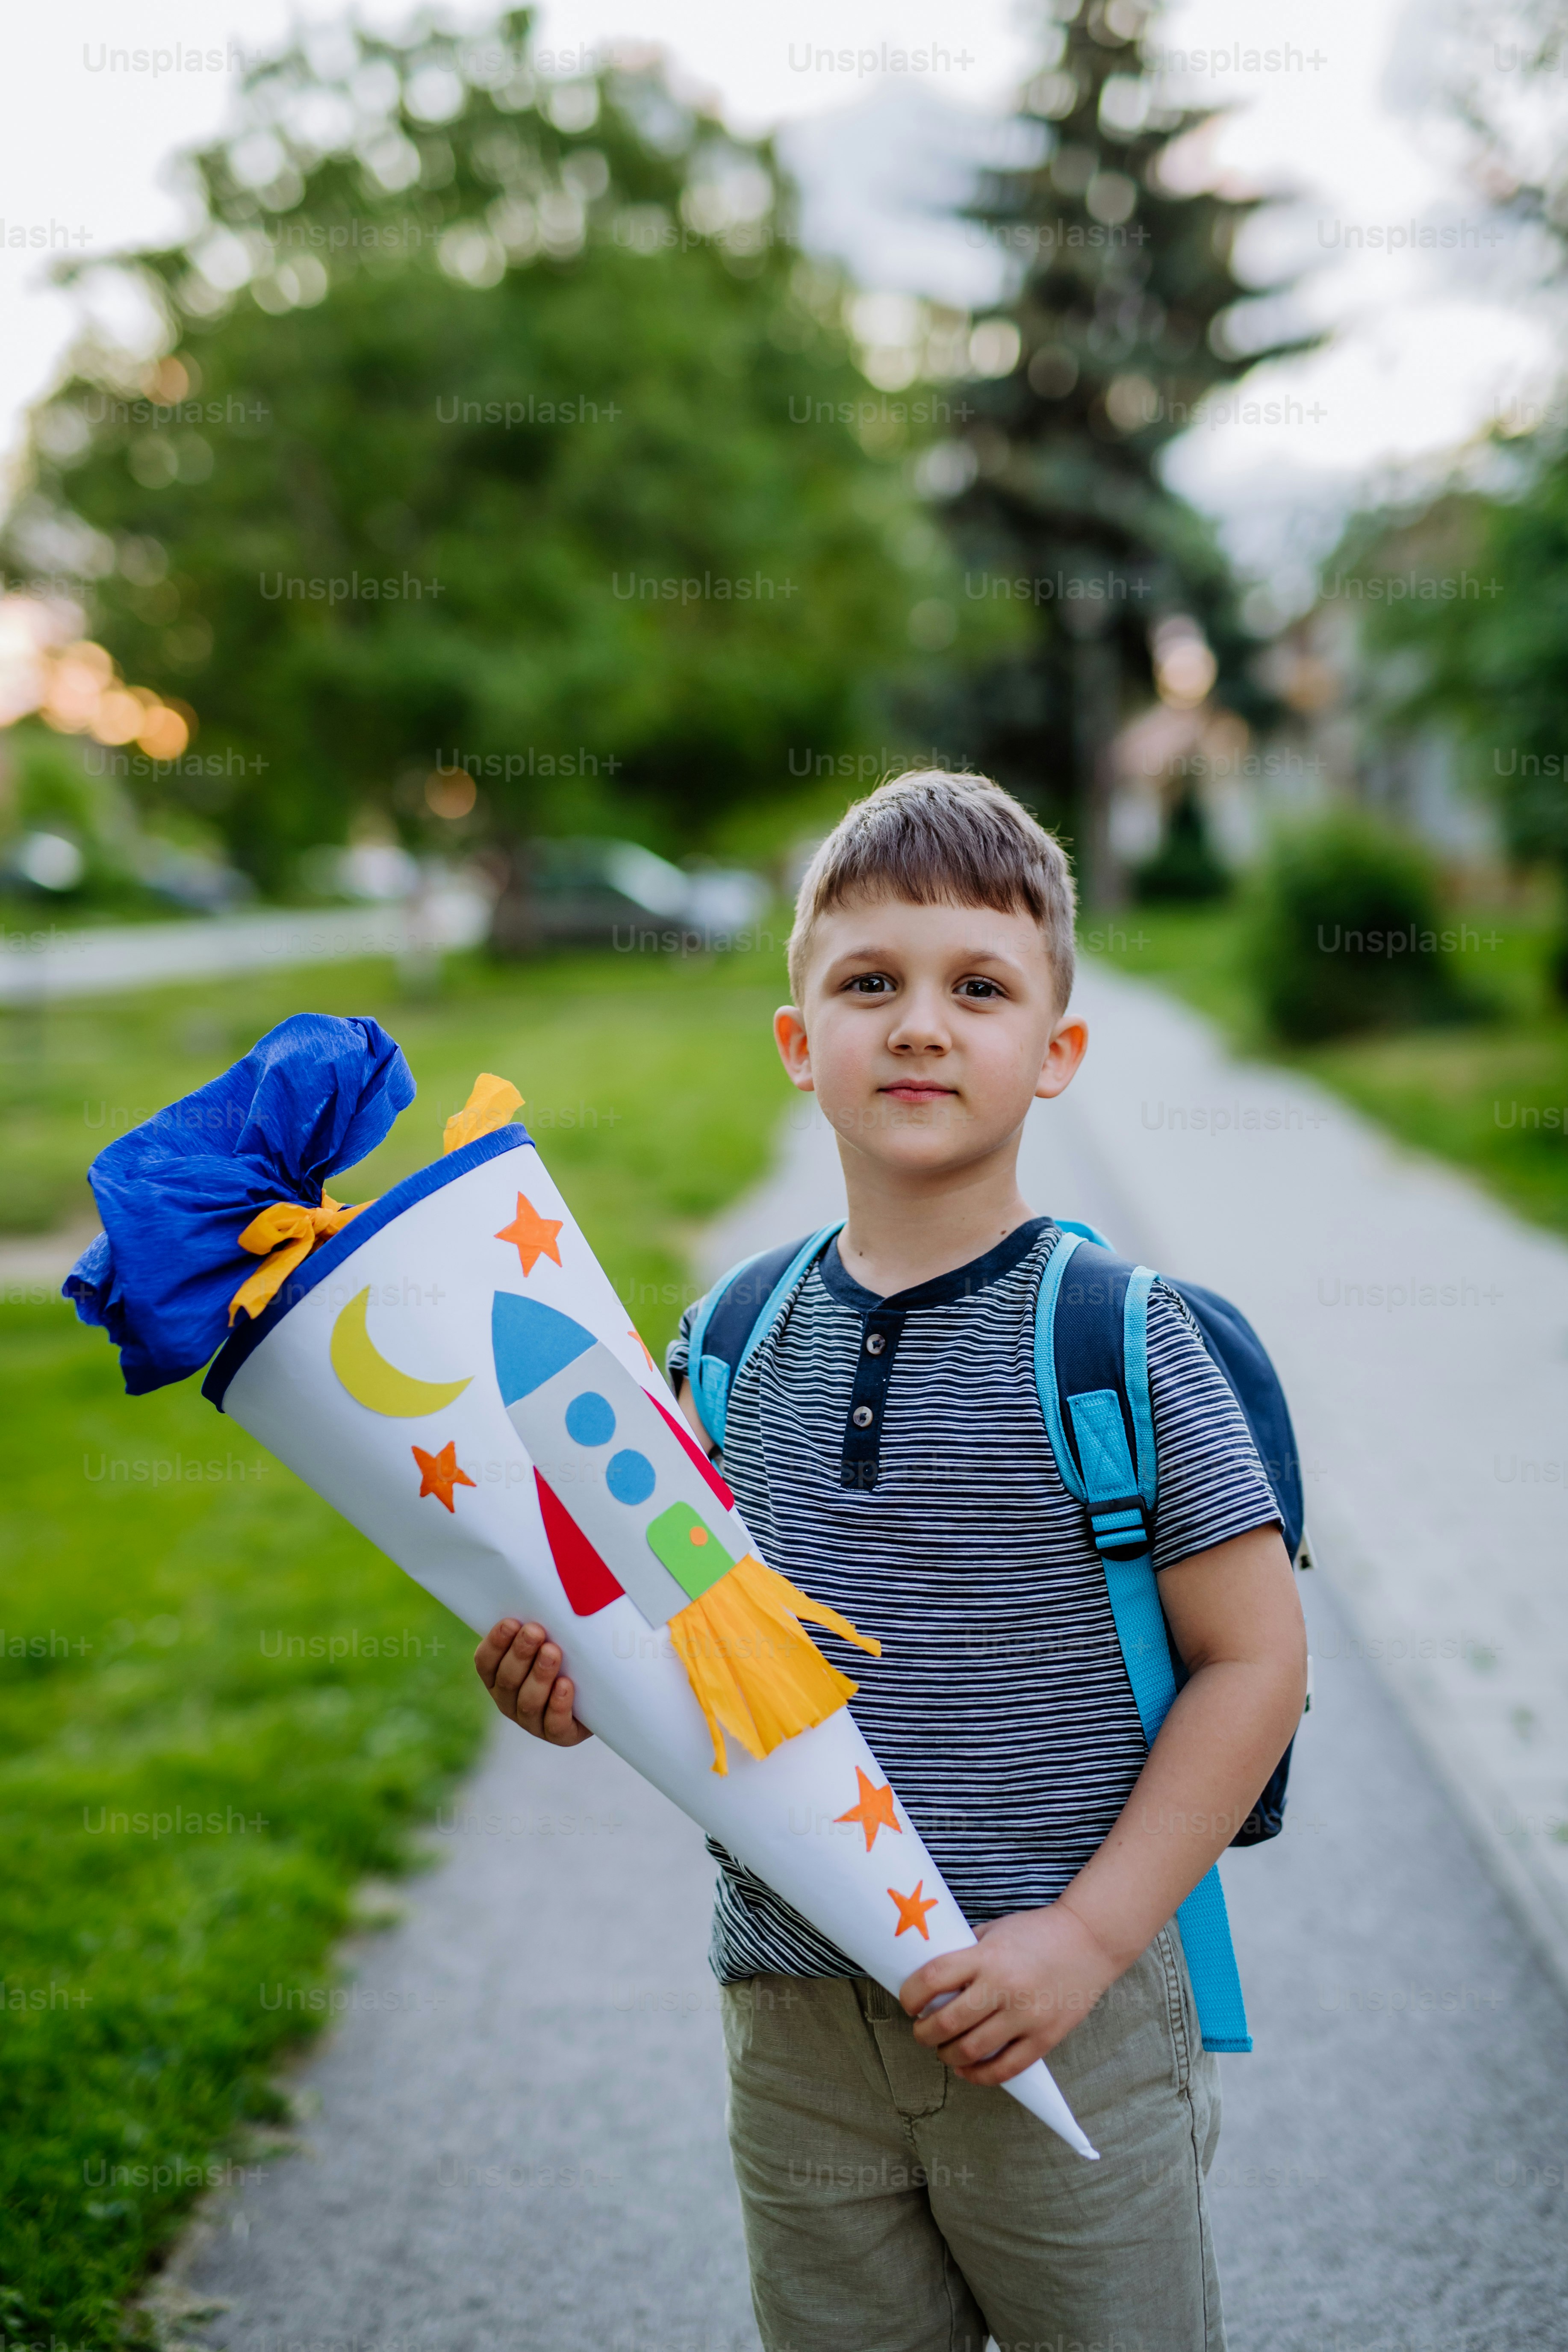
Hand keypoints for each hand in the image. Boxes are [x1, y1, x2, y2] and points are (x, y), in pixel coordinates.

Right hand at [474, 1618, 593, 1746]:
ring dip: (539, 1676)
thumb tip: (552, 1587)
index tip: (511, 1622)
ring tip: (553, 1652)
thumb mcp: (553, 1635)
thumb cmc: (568, 1654)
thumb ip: (543, 1620)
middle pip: (507, 1680)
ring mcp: (532, 1721)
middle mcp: (509, 1700)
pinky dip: (558, 1705)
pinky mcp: (558, 1734)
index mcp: (498, 1676)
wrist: (600, 1693)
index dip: (495, 1643)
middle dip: (520, 1654)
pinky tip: (566, 1685)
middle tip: (535, 1631)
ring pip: (528, 1702)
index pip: (485, 1662)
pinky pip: (554, 1725)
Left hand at [899, 1900, 1125, 2083]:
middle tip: (921, 2030)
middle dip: (924, 2032)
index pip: (934, 1978)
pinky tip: (968, 2070)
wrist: (1090, 1941)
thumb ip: (967, 1954)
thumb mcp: (995, 1931)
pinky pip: (1005, 2069)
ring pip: (972, 2050)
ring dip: (947, 2055)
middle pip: (947, 2022)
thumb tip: (934, 1982)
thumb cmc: (1037, 1932)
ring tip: (943, 2050)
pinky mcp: (1045, 2037)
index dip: (911, 1995)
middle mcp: (1005, 1987)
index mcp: (988, 1956)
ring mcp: (1026, 2016)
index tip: (909, 2003)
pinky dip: (979, 2075)